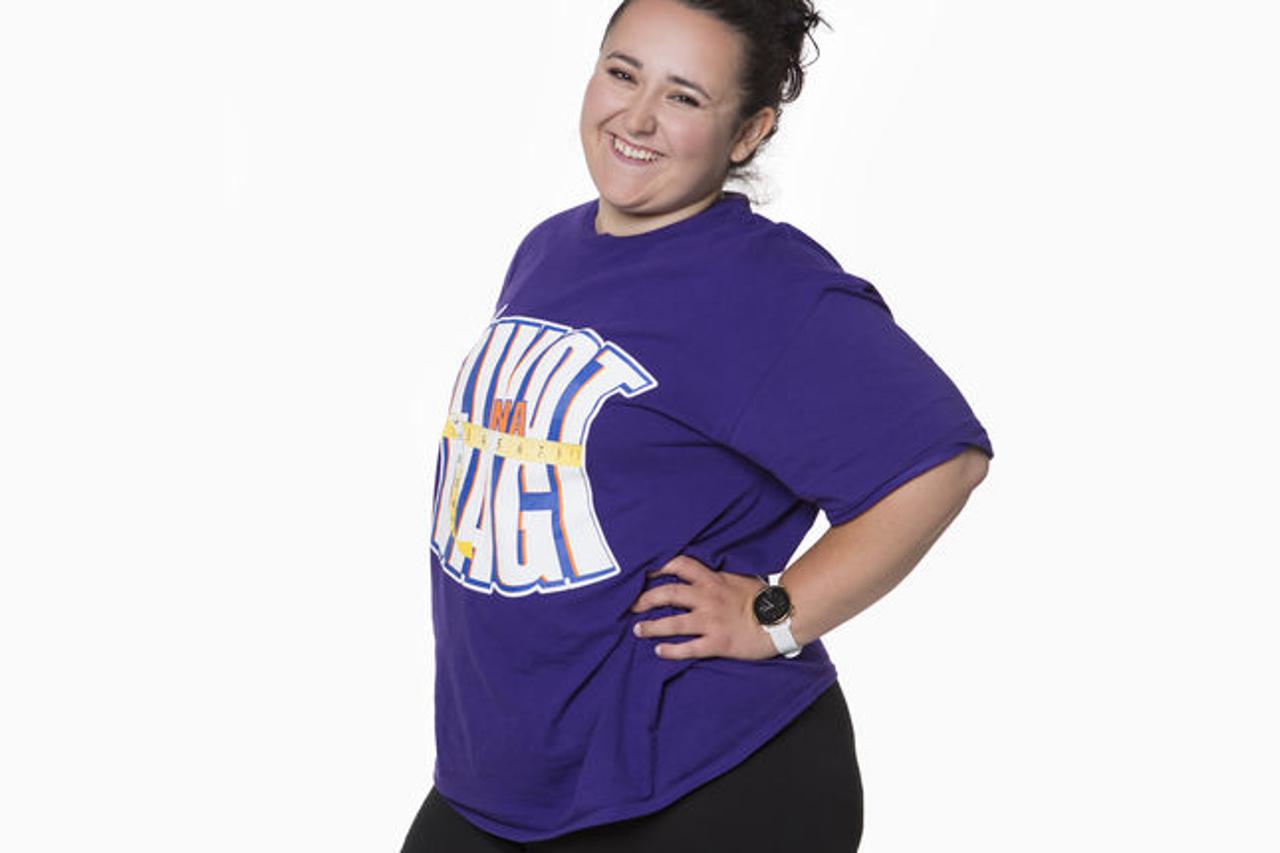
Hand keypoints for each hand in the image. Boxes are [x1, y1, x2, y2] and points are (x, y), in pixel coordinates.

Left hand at [629, 555, 777, 660]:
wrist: (782, 620)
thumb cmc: (763, 599)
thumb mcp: (739, 579)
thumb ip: (720, 577)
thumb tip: (706, 574)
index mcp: (713, 580)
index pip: (681, 565)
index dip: (660, 567)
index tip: (645, 572)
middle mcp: (707, 598)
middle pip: (668, 594)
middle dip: (645, 599)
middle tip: (632, 605)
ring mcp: (711, 621)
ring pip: (672, 623)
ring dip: (651, 626)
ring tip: (637, 629)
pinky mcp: (716, 643)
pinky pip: (688, 648)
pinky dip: (670, 650)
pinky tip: (659, 651)